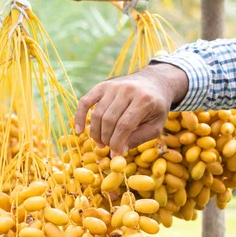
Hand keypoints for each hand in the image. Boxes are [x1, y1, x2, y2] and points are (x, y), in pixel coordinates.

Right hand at [74, 63, 188, 155]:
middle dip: (106, 138)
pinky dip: (79, 116)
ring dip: (96, 133)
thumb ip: (139, 138)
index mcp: (144, 100)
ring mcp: (113, 86)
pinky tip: (79, 131)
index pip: (124, 125)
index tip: (115, 153)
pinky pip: (85, 101)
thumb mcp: (156, 126)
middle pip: (109, 120)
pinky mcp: (103, 85)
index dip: (117, 142)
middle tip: (108, 148)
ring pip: (97, 113)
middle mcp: (127, 90)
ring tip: (100, 143)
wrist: (154, 82)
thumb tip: (119, 150)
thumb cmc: (156, 108)